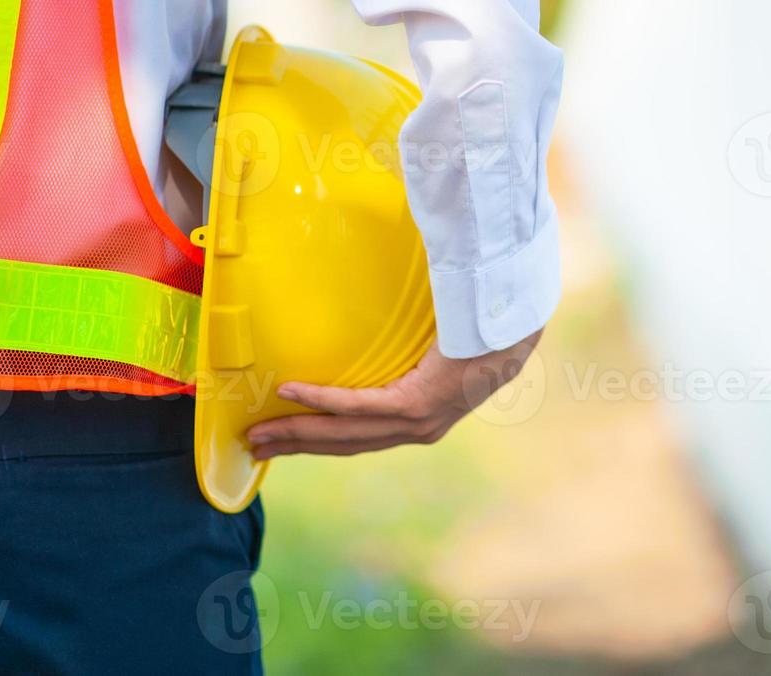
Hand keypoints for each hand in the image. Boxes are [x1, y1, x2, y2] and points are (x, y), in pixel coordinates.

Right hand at [247, 330, 542, 458]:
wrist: (516, 324)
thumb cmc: (480, 326)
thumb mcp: (438, 349)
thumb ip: (408, 353)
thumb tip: (384, 334)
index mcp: (422, 421)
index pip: (361, 439)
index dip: (319, 443)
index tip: (283, 443)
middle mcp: (419, 429)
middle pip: (344, 444)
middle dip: (296, 446)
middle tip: (254, 445)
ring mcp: (418, 421)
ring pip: (345, 433)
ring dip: (297, 432)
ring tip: (260, 431)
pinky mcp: (417, 403)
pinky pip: (360, 405)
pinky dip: (322, 401)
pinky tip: (290, 393)